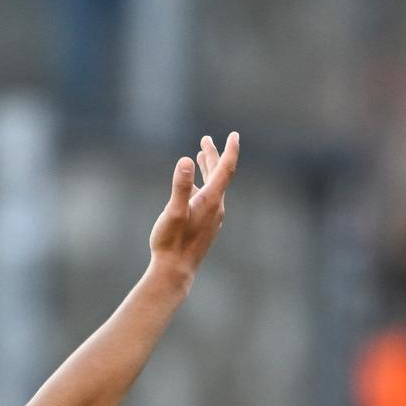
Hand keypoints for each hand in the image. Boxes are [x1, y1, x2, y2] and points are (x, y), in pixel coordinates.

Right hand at [148, 132, 239, 281]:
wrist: (175, 272)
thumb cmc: (171, 242)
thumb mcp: (173, 211)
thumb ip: (180, 186)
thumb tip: (185, 160)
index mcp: (211, 200)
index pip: (225, 169)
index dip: (230, 150)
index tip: (234, 134)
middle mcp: (215, 208)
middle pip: (219, 175)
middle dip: (213, 156)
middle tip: (206, 140)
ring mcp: (212, 218)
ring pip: (213, 187)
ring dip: (207, 170)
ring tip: (200, 157)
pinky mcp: (205, 226)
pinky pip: (207, 199)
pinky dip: (202, 186)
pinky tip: (192, 188)